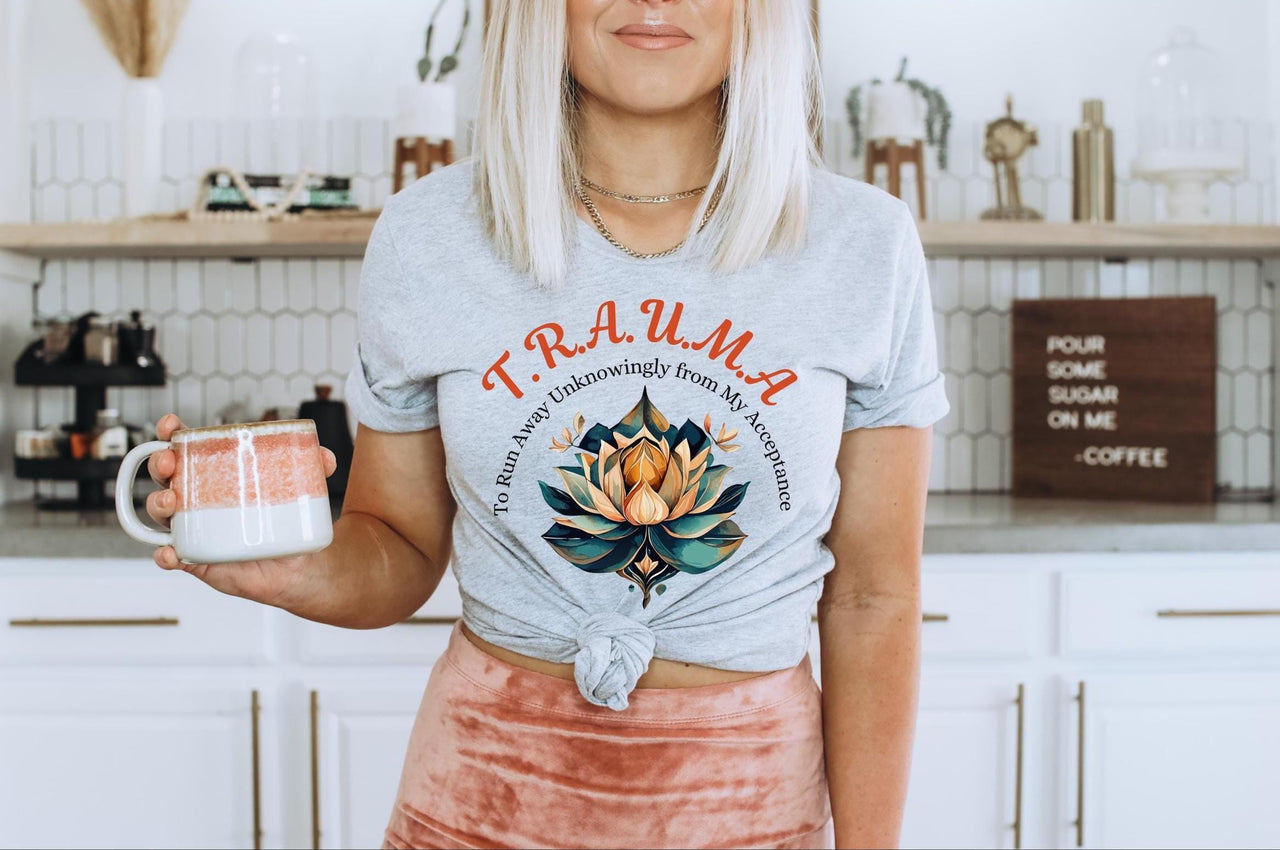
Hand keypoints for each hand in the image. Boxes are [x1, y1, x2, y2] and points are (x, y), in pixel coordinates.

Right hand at [145, 413, 338, 606]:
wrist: (299, 565)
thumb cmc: (289, 520)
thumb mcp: (302, 490)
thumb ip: (314, 469)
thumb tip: (325, 457)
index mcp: (216, 475)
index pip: (185, 449)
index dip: (170, 434)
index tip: (172, 425)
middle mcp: (198, 500)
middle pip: (165, 477)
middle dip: (160, 464)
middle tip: (171, 462)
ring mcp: (195, 529)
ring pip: (162, 514)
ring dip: (158, 503)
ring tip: (172, 500)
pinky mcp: (198, 559)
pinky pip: (172, 557)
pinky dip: (165, 555)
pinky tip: (170, 553)